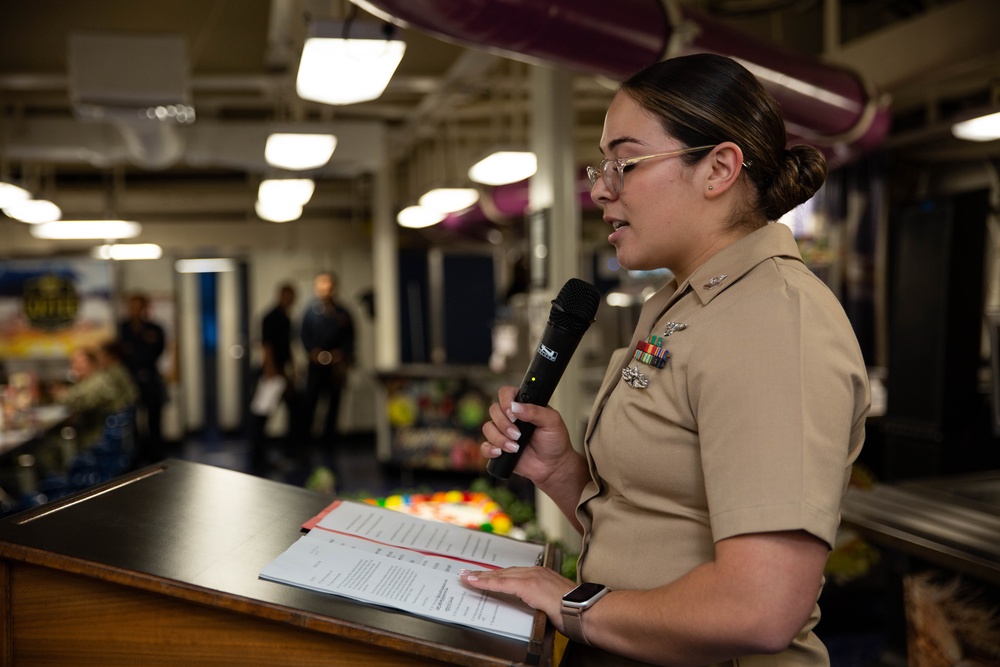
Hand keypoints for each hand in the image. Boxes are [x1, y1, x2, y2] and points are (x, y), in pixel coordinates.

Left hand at [460, 566, 575, 632]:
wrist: (585, 611)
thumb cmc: (574, 611)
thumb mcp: (555, 603)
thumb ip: (542, 600)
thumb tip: (536, 607)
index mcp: (542, 574)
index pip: (514, 574)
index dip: (497, 575)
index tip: (483, 575)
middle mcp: (536, 571)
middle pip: (504, 572)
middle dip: (485, 573)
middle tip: (468, 573)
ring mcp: (532, 576)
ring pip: (500, 575)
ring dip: (481, 576)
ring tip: (466, 577)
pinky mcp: (528, 585)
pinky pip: (501, 583)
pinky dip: (486, 582)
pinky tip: (474, 582)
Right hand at [480, 385, 574, 484]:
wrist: (553, 465)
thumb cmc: (555, 441)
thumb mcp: (552, 421)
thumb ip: (536, 411)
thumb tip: (516, 407)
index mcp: (523, 405)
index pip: (506, 393)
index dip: (505, 401)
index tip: (513, 414)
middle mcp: (510, 417)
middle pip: (494, 410)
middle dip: (504, 424)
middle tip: (518, 434)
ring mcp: (503, 432)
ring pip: (488, 428)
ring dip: (500, 438)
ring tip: (515, 447)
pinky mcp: (498, 448)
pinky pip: (484, 446)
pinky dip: (490, 449)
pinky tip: (501, 453)